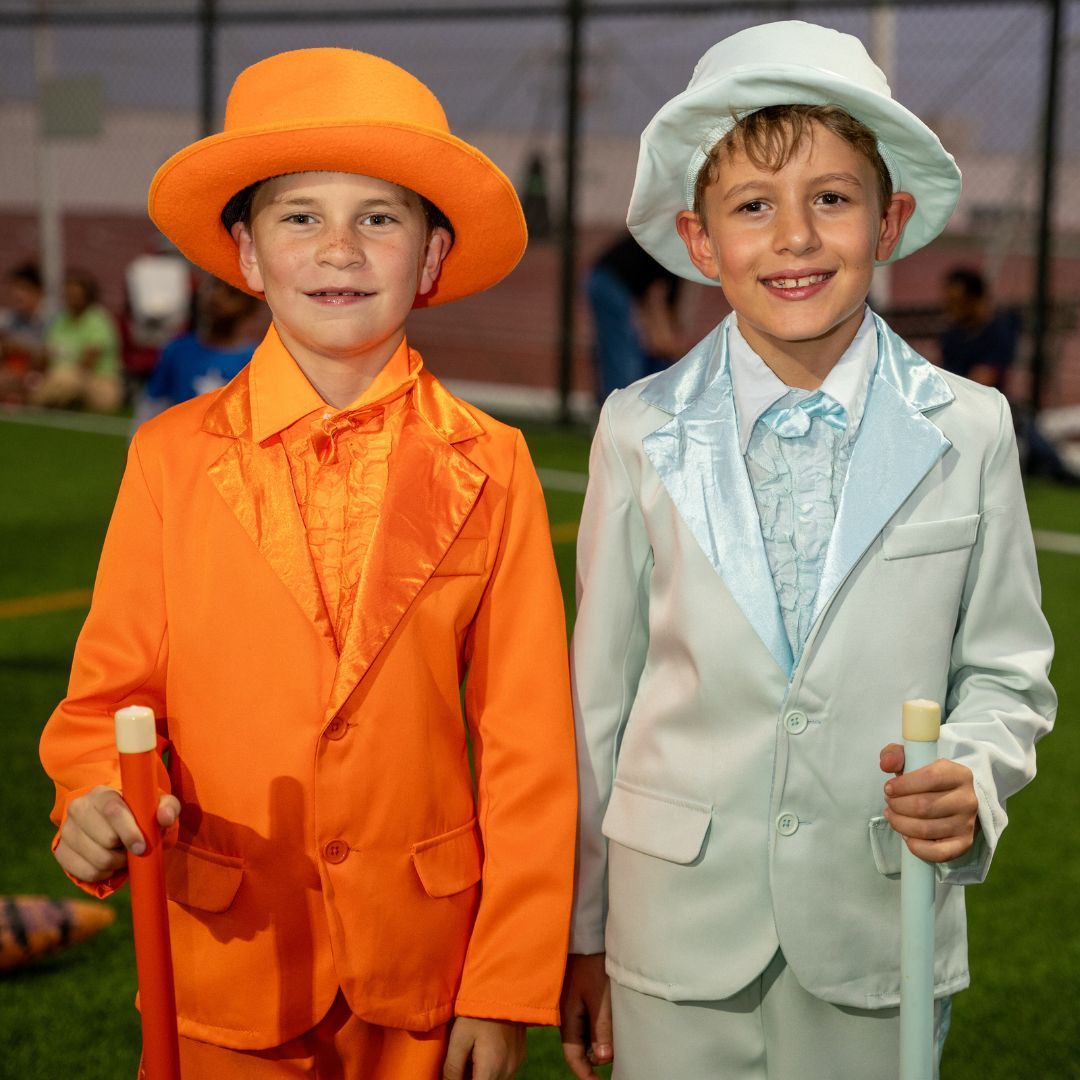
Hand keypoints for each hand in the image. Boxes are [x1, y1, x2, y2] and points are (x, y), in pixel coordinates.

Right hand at [54, 785, 179, 882]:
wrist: (112, 822)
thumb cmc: (139, 812)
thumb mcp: (157, 806)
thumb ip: (167, 807)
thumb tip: (165, 818)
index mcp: (103, 793)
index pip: (113, 811)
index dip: (128, 832)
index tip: (141, 847)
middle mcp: (79, 808)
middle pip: (105, 839)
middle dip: (124, 849)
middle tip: (133, 848)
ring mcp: (66, 830)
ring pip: (96, 859)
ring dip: (116, 863)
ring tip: (122, 854)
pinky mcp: (60, 851)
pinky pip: (85, 873)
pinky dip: (102, 874)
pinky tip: (109, 863)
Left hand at [442, 1017, 524, 1079]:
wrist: (505, 985)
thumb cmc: (478, 1012)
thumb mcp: (459, 1038)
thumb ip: (453, 1068)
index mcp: (492, 1070)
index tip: (454, 1072)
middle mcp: (508, 1071)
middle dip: (471, 1078)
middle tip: (461, 1061)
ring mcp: (516, 1063)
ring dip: (482, 1075)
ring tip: (470, 1056)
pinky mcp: (520, 1054)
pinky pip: (504, 1070)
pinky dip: (492, 1068)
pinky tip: (482, 1050)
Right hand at [560, 953, 612, 1078]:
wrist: (584, 935)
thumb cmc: (592, 965)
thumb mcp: (600, 997)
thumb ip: (602, 1027)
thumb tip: (603, 1058)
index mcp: (567, 1018)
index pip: (573, 1056)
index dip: (586, 1073)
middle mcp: (566, 1014)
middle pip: (579, 1047)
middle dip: (595, 1058)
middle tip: (616, 1061)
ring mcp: (571, 1005)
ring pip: (584, 1033)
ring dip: (598, 1041)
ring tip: (617, 1043)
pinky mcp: (578, 996)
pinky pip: (587, 1020)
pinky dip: (598, 1027)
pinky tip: (611, 1023)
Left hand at [879, 744, 978, 861]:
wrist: (953, 799)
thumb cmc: (927, 779)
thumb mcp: (912, 760)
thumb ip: (895, 756)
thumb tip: (886, 764)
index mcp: (959, 774)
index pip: (930, 778)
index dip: (903, 785)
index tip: (888, 788)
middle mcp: (967, 799)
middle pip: (924, 806)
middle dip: (897, 806)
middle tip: (889, 803)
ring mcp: (967, 823)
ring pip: (926, 829)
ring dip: (901, 824)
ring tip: (892, 816)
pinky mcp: (964, 844)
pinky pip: (938, 853)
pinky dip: (917, 847)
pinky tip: (907, 836)